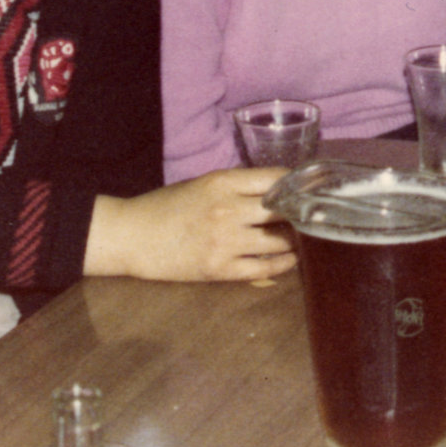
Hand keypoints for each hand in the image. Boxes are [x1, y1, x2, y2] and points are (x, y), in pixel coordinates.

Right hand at [85, 168, 297, 282]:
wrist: (130, 236)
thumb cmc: (167, 206)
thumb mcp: (205, 184)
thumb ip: (240, 186)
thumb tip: (280, 190)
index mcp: (223, 182)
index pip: (277, 178)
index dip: (299, 184)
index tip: (310, 189)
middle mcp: (228, 209)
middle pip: (284, 209)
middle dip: (303, 212)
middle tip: (315, 216)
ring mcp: (224, 241)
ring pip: (279, 240)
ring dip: (296, 240)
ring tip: (305, 238)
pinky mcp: (219, 269)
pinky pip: (263, 268)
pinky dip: (282, 264)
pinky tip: (290, 259)